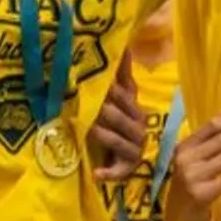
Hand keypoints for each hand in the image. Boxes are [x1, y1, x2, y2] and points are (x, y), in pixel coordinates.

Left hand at [88, 63, 149, 182]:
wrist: (135, 154)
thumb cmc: (125, 123)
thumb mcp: (125, 99)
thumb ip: (124, 75)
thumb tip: (124, 46)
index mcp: (136, 111)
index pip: (123, 98)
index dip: (109, 91)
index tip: (92, 84)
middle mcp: (137, 129)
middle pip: (117, 117)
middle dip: (101, 111)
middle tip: (83, 104)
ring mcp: (134, 149)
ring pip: (115, 140)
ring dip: (101, 135)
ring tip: (86, 129)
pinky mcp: (127, 167)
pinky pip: (118, 170)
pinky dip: (108, 173)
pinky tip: (96, 173)